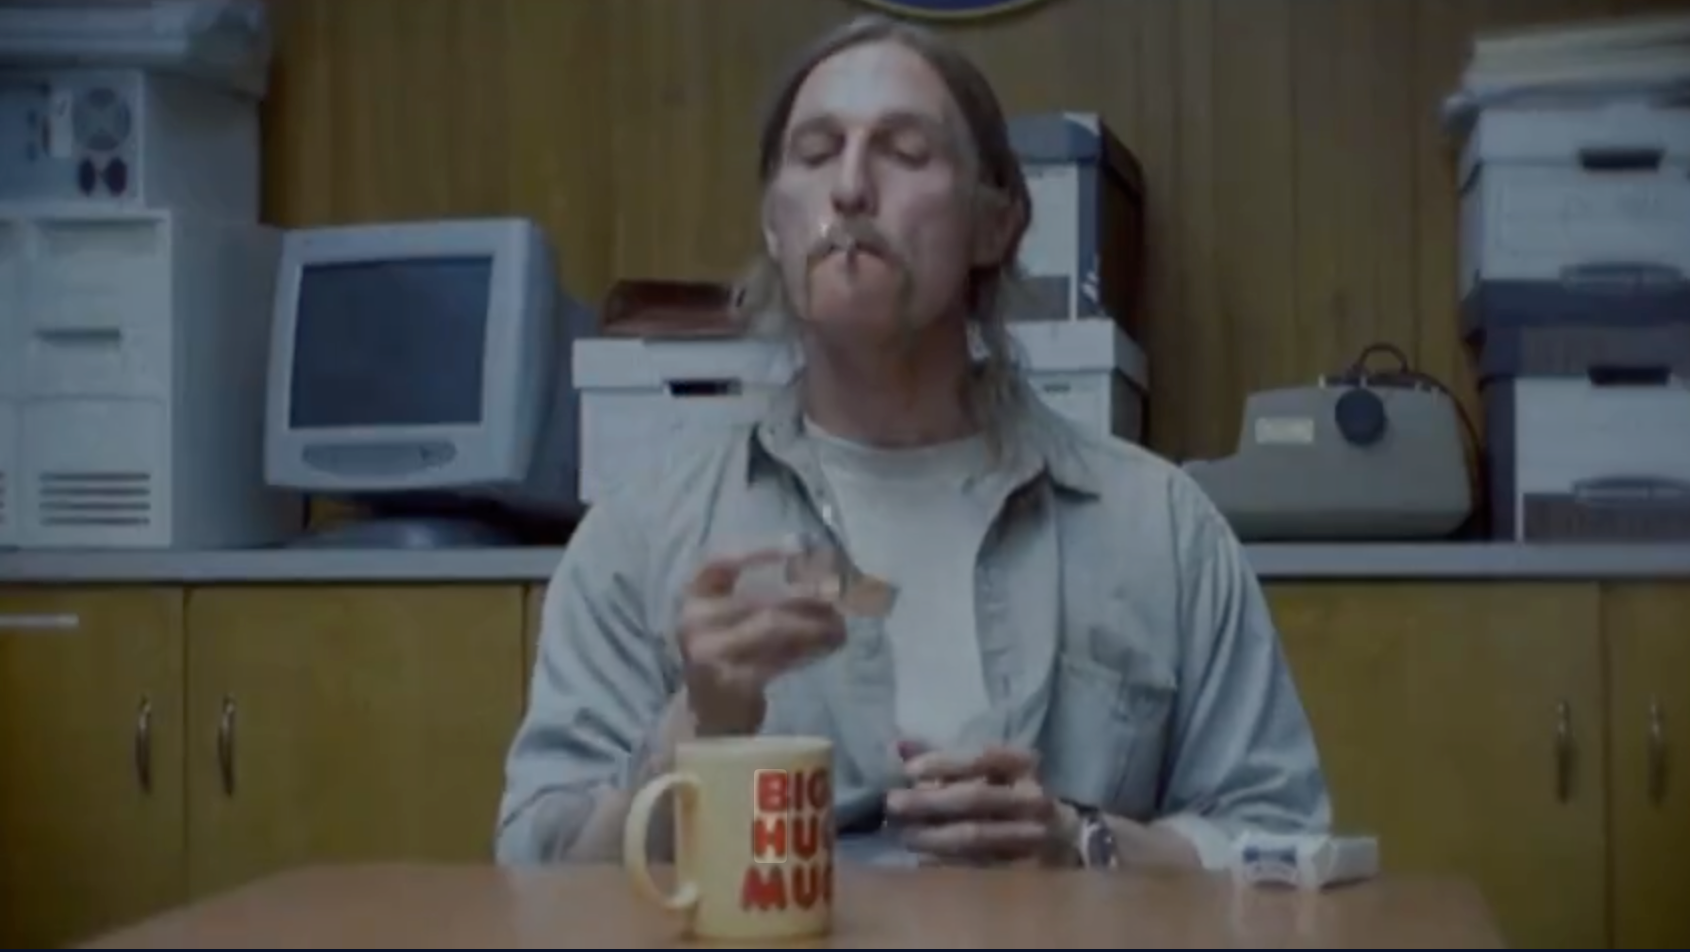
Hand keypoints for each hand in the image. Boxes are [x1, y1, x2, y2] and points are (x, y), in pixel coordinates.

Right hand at [677, 549, 846, 734]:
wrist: (708, 712)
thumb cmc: (728, 653)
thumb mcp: (729, 617)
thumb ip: (761, 592)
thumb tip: (820, 568)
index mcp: (693, 598)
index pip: (720, 564)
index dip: (759, 551)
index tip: (799, 545)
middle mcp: (695, 624)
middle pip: (762, 601)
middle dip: (807, 596)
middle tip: (841, 594)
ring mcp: (712, 655)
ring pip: (775, 629)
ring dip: (816, 625)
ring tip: (841, 624)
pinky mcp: (733, 684)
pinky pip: (780, 660)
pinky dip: (809, 650)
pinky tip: (829, 646)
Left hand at [885, 742, 1069, 865]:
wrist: (1063, 838)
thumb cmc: (1010, 795)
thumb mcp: (986, 771)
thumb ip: (943, 760)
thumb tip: (897, 745)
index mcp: (1023, 764)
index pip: (980, 757)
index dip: (942, 762)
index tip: (907, 770)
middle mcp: (1033, 796)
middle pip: (975, 797)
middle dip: (928, 801)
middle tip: (891, 804)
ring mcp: (1035, 835)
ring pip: (976, 835)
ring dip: (932, 836)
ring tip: (903, 835)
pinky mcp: (1029, 869)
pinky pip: (981, 867)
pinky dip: (948, 863)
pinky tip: (924, 860)